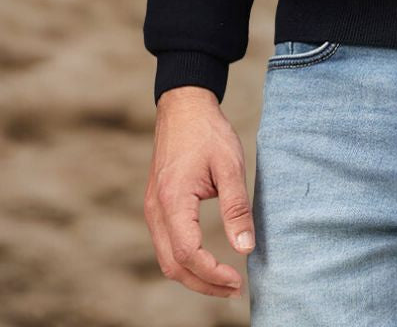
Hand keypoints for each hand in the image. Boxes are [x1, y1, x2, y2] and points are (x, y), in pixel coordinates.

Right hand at [144, 86, 254, 296]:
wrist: (183, 106)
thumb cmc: (208, 132)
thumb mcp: (230, 165)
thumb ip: (237, 207)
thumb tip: (245, 248)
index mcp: (172, 200)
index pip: (187, 254)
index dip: (212, 274)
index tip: (238, 281)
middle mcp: (155, 210)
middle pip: (173, 265)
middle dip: (203, 284)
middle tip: (234, 290)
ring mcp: (152, 208)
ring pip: (166, 259)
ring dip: (193, 276)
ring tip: (225, 281)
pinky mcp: (156, 205)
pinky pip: (166, 244)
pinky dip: (185, 260)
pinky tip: (208, 261)